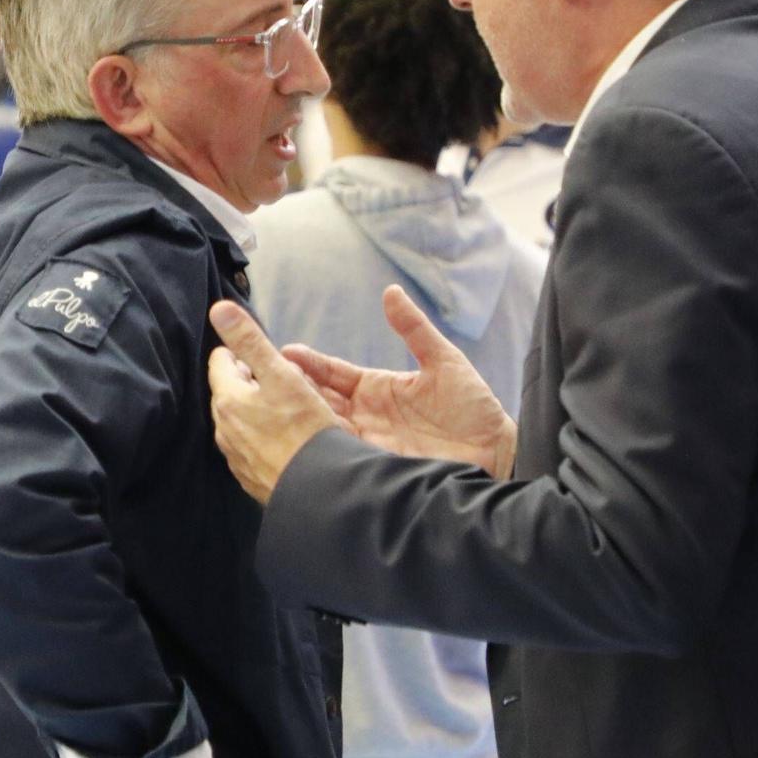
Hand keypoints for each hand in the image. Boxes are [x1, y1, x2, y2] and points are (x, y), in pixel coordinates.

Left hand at [206, 302, 344, 503]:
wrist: (318, 491)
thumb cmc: (304, 429)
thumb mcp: (281, 375)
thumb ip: (249, 340)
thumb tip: (218, 309)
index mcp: (227, 400)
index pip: (220, 362)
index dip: (242, 353)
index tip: (263, 356)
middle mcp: (223, 430)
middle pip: (229, 392)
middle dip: (250, 381)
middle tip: (280, 380)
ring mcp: (236, 457)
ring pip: (240, 421)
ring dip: (257, 410)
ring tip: (287, 408)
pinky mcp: (251, 477)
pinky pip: (251, 447)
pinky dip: (263, 436)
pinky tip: (287, 439)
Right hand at [216, 286, 516, 488]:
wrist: (497, 452)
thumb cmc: (474, 407)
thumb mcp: (444, 360)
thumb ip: (414, 329)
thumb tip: (391, 293)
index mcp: (376, 388)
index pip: (331, 373)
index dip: (307, 364)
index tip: (282, 351)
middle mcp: (366, 415)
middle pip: (318, 400)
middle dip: (290, 389)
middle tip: (261, 377)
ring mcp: (367, 442)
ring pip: (322, 427)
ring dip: (299, 418)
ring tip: (272, 407)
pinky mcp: (375, 465)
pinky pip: (341, 455)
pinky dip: (320, 448)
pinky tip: (301, 440)